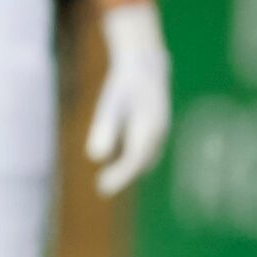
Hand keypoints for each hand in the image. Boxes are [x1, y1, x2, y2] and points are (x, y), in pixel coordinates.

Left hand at [87, 4, 170, 195]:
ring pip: (146, 158)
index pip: (134, 160)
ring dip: (130, 171)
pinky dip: (135, 162)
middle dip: (123, 177)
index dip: (119, 176)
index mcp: (148, 128)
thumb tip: (95, 157)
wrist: (146, 67)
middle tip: (102, 189)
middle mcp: (158, 133)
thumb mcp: (110, 105)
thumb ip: (104, 129)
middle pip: (141, 163)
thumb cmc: (124, 86)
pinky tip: (119, 165)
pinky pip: (147, 151)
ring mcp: (160, 132)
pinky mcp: (157, 130)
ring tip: (108, 182)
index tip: (102, 188)